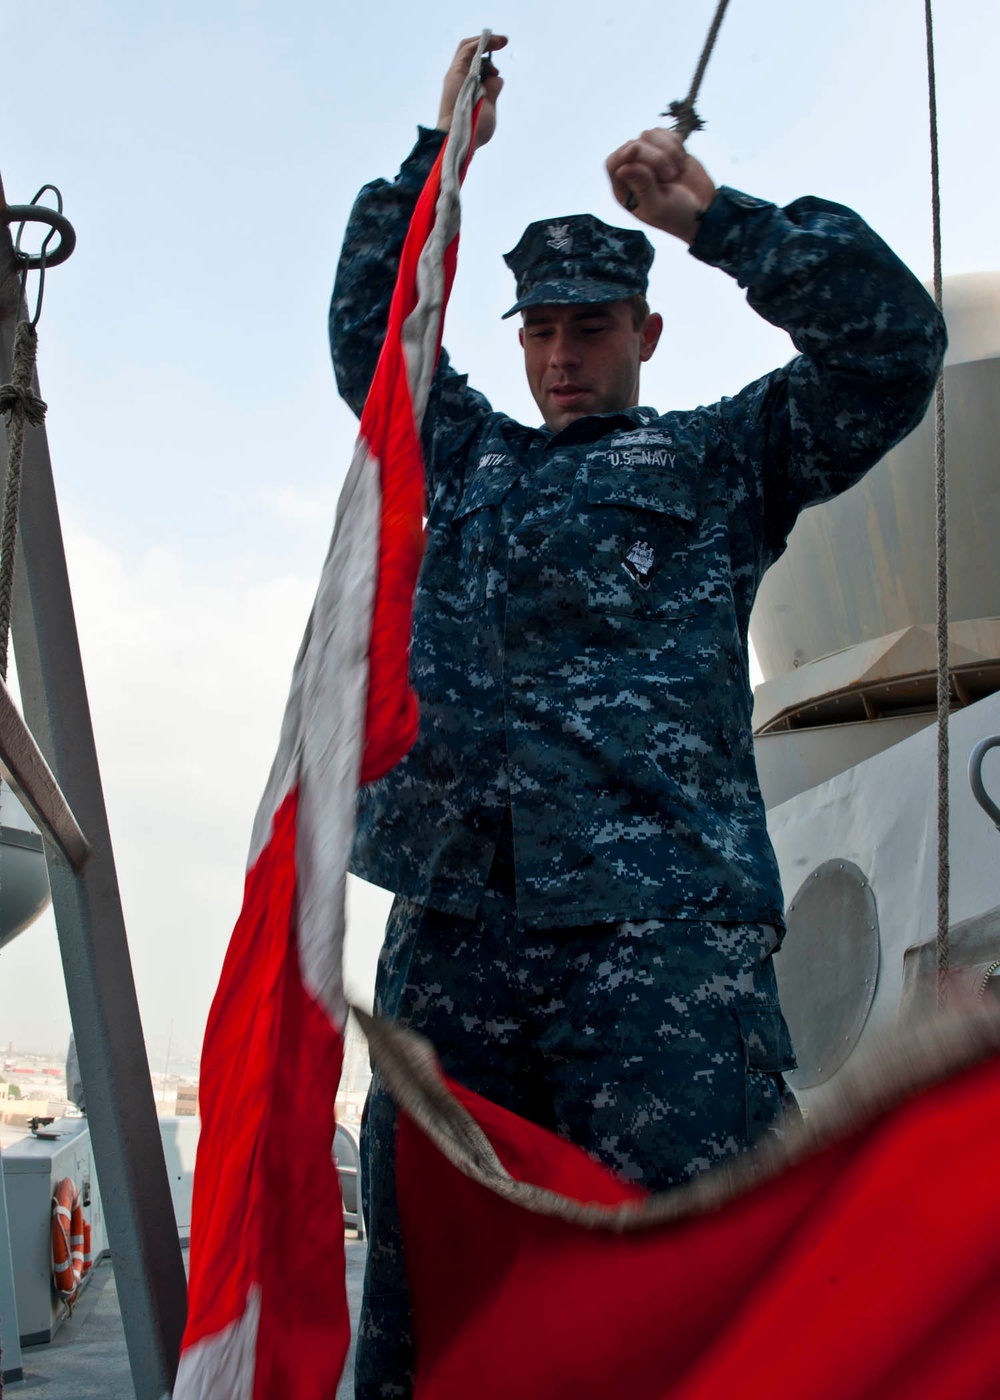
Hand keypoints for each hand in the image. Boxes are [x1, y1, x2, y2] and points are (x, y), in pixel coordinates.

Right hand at [436, 35, 506, 149]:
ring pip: (468, 48)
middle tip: (504, 42)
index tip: (498, 70)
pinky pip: (467, 49)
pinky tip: (493, 41)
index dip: (488, 64)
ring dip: (486, 41)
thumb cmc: (474, 131)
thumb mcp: (489, 109)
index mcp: (466, 90)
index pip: (475, 69)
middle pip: (471, 55)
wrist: (460, 139)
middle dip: (488, 45)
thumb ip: (492, 92)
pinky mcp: (456, 72)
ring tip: (502, 41)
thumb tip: (497, 78)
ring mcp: (457, 75)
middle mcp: (459, 80)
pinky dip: (480, 43)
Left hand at [606, 129, 715, 244]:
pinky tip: (682, 162)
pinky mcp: (665, 148)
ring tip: (677, 172)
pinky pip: (665, 133)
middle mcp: (633, 171)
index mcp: (624, 190)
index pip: (613, 163)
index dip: (623, 154)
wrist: (704, 210)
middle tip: (671, 177)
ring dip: (668, 151)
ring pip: (648, 135)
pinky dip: (676, 144)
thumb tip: (622, 169)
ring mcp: (649, 158)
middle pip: (632, 145)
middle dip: (655, 157)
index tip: (637, 149)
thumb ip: (642, 185)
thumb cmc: (678, 215)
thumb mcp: (658, 206)